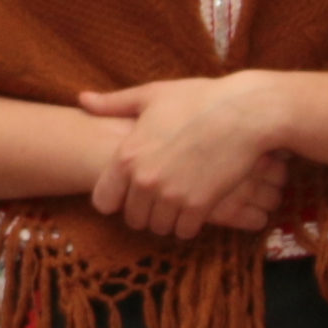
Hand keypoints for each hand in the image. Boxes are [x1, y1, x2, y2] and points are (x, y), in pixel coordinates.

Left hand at [75, 73, 297, 237]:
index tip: (129, 193)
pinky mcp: (199, 206)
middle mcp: (144, 181)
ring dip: (167, 220)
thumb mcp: (151, 95)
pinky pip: (184, 231)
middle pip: (132, 219)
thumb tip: (81, 100)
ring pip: (158, 228)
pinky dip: (189, 224)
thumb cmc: (198, 99)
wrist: (245, 111)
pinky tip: (196, 208)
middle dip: (144, 212)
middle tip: (159, 199)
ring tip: (178, 203)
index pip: (103, 202)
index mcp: (127, 156)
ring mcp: (171, 196)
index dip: (116, 199)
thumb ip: (114, 104)